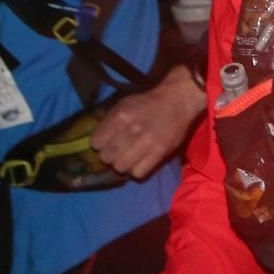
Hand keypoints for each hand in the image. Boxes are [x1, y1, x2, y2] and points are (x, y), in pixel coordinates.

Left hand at [89, 65, 204, 179]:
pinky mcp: (159, 153)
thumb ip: (109, 122)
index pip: (96, 143)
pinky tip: (140, 162)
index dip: (100, 144)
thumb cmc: (147, 103)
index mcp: (119, 117)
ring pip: (120, 167)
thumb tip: (96, 141)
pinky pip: (138, 173)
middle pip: (106, 158)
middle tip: (119, 151)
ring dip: (123, 164)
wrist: (177, 101)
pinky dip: (137, 170)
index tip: (107, 143)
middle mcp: (130, 130)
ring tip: (130, 158)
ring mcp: (146, 143)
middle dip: (111, 155)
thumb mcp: (123, 105)